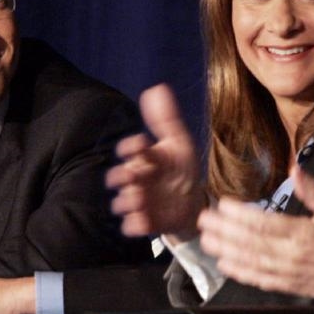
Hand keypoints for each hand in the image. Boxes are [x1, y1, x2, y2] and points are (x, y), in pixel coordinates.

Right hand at [106, 83, 206, 240]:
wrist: (193, 200)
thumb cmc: (182, 168)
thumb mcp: (180, 143)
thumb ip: (167, 118)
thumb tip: (157, 88)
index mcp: (145, 158)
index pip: (131, 149)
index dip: (132, 146)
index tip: (141, 144)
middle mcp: (137, 179)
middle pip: (119, 177)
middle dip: (123, 176)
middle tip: (134, 175)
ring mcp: (139, 201)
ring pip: (121, 202)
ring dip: (128, 201)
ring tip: (140, 200)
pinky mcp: (144, 221)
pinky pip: (132, 226)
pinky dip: (135, 225)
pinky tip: (143, 222)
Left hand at [197, 165, 313, 303]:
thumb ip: (313, 190)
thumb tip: (295, 169)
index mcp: (302, 234)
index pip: (264, 223)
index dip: (240, 215)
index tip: (222, 205)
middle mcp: (291, 255)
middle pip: (250, 242)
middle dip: (224, 231)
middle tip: (203, 220)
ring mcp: (288, 273)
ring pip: (250, 261)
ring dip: (226, 251)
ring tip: (206, 241)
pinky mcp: (289, 285)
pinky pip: (260, 280)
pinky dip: (241, 273)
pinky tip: (225, 265)